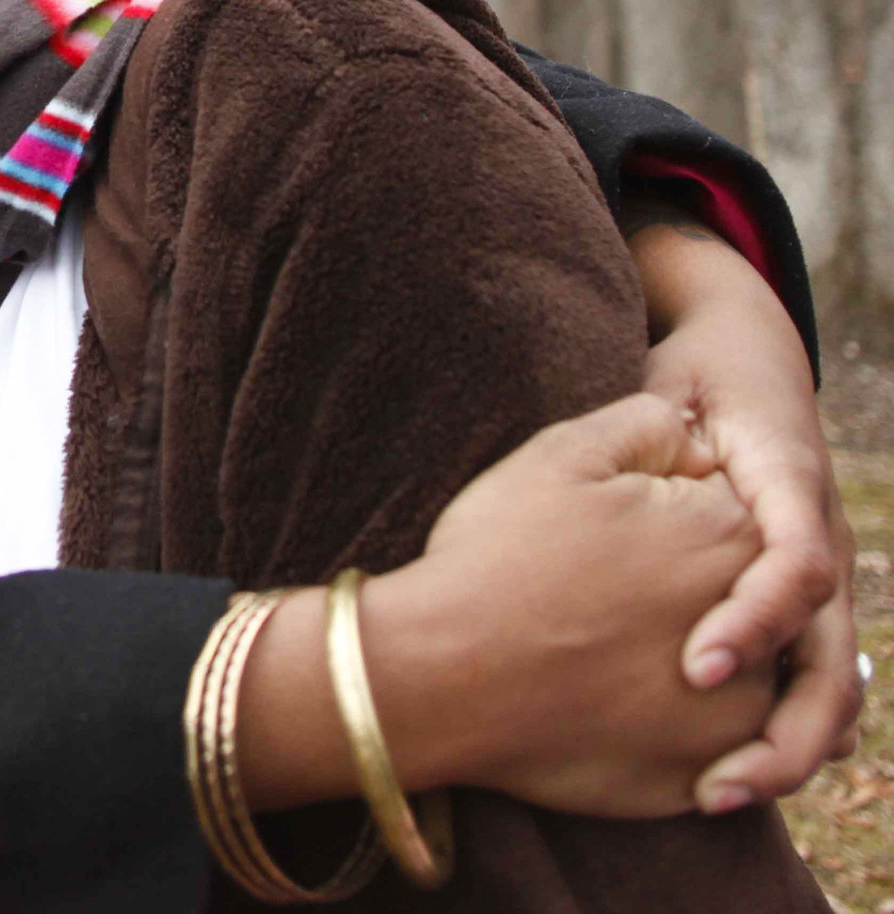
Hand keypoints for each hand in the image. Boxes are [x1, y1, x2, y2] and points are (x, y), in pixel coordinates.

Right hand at [363, 394, 777, 817]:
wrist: (437, 679)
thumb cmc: (494, 558)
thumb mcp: (560, 455)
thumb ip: (645, 423)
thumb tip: (689, 428)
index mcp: (734, 539)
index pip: (726, 507)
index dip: (659, 509)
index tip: (602, 529)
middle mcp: (761, 631)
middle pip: (735, 589)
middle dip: (675, 580)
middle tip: (590, 586)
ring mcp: (734, 714)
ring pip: (726, 668)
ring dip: (681, 652)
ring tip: (590, 638)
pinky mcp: (701, 775)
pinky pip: (698, 741)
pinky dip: (659, 720)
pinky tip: (595, 694)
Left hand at [630, 218, 857, 810]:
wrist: (748, 369)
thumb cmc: (697, 381)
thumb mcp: (674, 392)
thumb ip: (654, 426)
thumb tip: (636, 446)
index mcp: (788, 492)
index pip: (798, 568)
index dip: (753, 621)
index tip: (699, 668)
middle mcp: (816, 545)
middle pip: (831, 658)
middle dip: (788, 730)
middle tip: (720, 781)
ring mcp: (814, 583)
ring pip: (829, 685)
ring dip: (785, 750)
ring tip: (715, 795)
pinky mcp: (793, 610)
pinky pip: (803, 683)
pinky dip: (779, 734)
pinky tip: (729, 778)